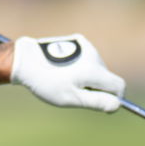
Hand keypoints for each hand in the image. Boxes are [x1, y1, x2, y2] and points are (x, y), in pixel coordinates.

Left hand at [10, 33, 124, 112]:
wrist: (25, 60)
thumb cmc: (47, 82)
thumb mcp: (71, 98)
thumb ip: (96, 102)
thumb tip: (117, 104)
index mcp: (94, 70)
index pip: (118, 85)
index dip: (114, 97)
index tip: (101, 104)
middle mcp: (93, 55)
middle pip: (107, 77)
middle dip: (97, 87)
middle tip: (74, 91)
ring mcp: (86, 46)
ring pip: (97, 67)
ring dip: (88, 76)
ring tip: (66, 79)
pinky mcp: (78, 40)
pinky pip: (88, 58)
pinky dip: (82, 66)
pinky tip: (65, 69)